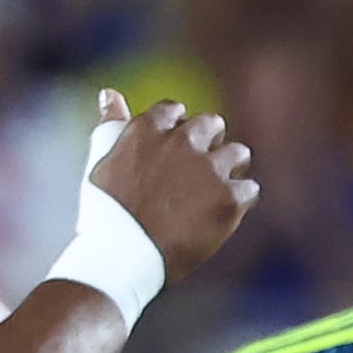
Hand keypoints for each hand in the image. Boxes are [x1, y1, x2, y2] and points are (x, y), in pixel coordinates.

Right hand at [90, 93, 258, 276]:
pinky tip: (221, 218)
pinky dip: (239, 203)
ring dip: (231, 169)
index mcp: (149, 128)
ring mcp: (208, 169)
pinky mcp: (229, 198)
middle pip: (212, 125)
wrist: (121, 258)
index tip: (173, 151)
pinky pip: (250, 190)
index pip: (174, 112)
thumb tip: (110, 94)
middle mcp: (182, 140)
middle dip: (210, 143)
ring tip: (215, 195)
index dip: (177, 131)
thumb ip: (111, 124)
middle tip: (199, 173)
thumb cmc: (104, 214)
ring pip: (238, 153)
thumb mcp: (102, 161)